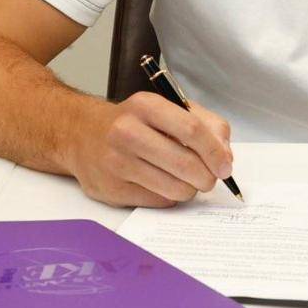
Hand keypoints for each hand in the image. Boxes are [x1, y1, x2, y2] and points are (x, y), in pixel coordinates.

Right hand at [67, 91, 233, 206]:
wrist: (82, 135)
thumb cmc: (134, 122)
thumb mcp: (168, 109)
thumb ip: (206, 125)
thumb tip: (225, 157)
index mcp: (146, 106)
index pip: (192, 130)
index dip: (215, 152)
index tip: (225, 166)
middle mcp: (127, 132)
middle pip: (185, 163)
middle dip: (207, 177)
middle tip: (210, 179)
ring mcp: (117, 162)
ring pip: (175, 188)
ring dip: (189, 189)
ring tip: (184, 180)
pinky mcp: (112, 189)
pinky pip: (158, 201)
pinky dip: (169, 196)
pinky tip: (160, 183)